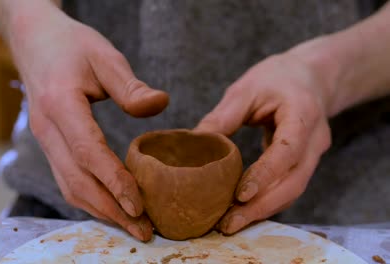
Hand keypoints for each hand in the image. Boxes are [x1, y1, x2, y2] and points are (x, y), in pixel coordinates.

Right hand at [7, 4, 167, 240]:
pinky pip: (67, 180)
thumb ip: (130, 86)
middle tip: (144, 230)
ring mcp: (44, 140)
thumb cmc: (72, 46)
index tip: (139, 205)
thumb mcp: (104, 56)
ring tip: (132, 226)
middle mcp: (47, 129)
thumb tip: (161, 104)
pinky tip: (112, 206)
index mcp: (60, 104)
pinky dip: (90, 199)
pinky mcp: (49, 145)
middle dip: (111, 210)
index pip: (88, 152)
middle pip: (77, 181)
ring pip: (69, 187)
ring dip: (101, 210)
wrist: (35, 41)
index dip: (113, 181)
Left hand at [195, 52, 331, 234]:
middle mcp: (314, 139)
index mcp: (303, 113)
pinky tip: (243, 210)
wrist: (309, 77)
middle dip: (261, 206)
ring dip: (263, 210)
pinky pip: (288, 187)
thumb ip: (223, 116)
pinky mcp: (304, 163)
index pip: (287, 151)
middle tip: (228, 223)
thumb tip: (193, 142)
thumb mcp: (247, 88)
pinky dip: (267, 201)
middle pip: (294, 182)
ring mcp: (313, 154)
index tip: (240, 195)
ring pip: (293, 190)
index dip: (265, 175)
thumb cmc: (277, 78)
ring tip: (231, 223)